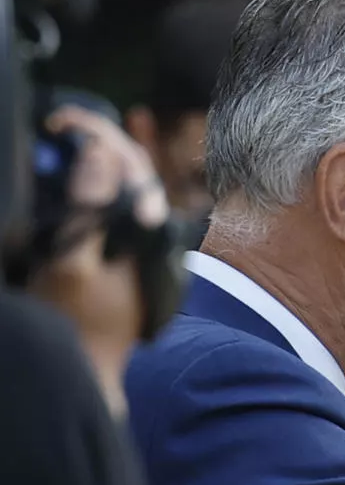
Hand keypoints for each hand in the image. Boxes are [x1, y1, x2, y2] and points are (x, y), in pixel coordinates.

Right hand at [24, 106, 171, 405]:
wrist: (88, 363)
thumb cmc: (77, 320)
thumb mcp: (70, 268)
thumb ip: (86, 212)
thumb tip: (98, 156)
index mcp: (149, 230)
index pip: (134, 165)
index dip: (100, 134)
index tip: (61, 121)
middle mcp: (150, 229)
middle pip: (130, 165)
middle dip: (95, 136)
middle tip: (53, 124)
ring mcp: (135, 235)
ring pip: (119, 179)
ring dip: (89, 155)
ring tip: (53, 139)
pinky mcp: (117, 243)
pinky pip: (105, 198)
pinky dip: (85, 178)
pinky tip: (62, 169)